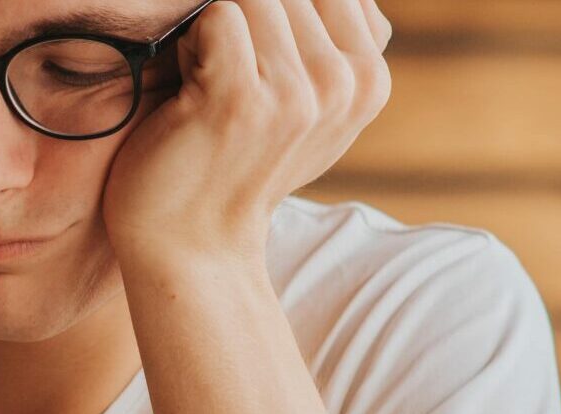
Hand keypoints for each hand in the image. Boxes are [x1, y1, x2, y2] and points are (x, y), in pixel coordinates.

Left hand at [101, 0, 392, 271]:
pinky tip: (191, 95)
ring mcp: (297, 94)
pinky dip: (190, 45)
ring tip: (210, 90)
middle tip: (228, 85)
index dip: (283, 17)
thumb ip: (333, 42)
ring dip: (214, 34)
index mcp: (370, 80)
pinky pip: (218, 16)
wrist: (194, 244)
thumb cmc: (238, 162)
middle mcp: (345, 84)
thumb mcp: (311, 106)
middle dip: (247, 21)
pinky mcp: (242, 98)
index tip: (263, 71)